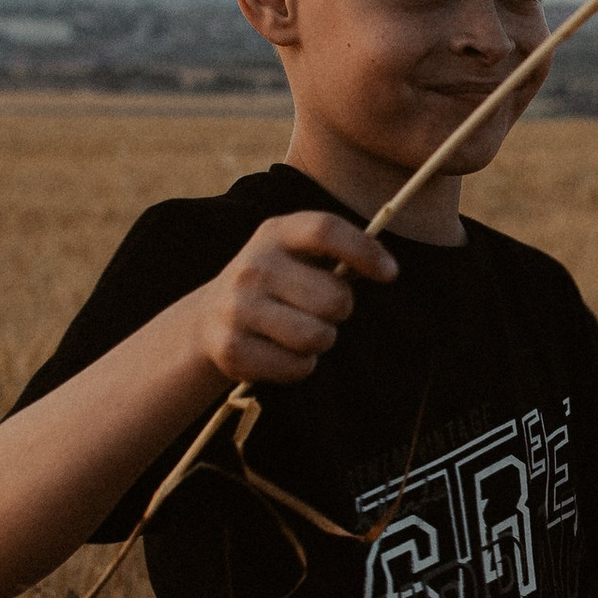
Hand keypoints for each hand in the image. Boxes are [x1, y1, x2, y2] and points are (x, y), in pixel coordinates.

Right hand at [192, 212, 396, 387]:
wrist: (207, 319)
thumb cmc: (275, 284)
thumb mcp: (297, 254)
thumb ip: (336, 254)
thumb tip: (385, 268)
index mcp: (275, 233)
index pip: (325, 230)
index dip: (364, 250)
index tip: (390, 273)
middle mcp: (253, 266)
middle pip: (333, 297)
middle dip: (341, 310)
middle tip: (322, 310)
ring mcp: (238, 308)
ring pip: (317, 337)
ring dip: (322, 340)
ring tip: (301, 331)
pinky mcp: (232, 349)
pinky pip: (297, 367)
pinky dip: (300, 366)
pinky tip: (281, 352)